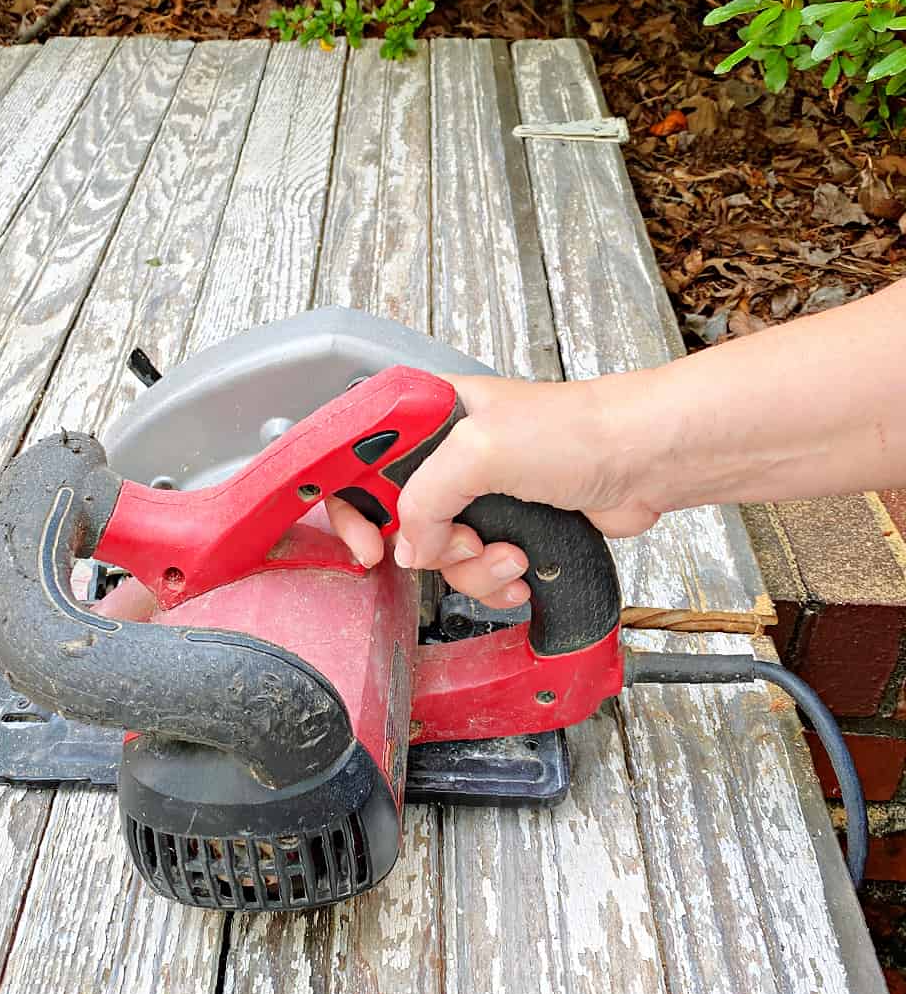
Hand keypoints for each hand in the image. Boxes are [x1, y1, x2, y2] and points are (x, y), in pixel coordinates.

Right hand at [327, 372, 660, 602]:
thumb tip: (409, 546)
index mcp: (427, 414)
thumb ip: (424, 499)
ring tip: (507, 552)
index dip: (349, 500)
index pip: (356, 455)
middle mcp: (446, 452)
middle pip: (396, 517)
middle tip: (453, 544)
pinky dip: (495, 579)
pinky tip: (521, 568)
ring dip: (471, 567)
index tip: (367, 538)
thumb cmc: (578, 430)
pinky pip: (475, 569)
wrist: (644, 460)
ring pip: (436, 553)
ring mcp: (477, 492)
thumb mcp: (480, 452)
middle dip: (426, 546)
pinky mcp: (507, 525)